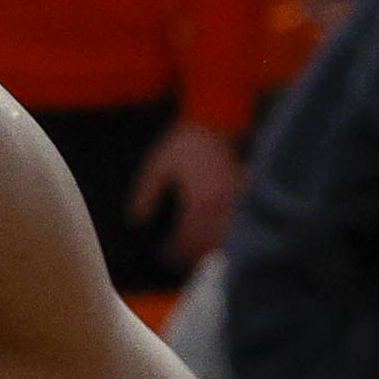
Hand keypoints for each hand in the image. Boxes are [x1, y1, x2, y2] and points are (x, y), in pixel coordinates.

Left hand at [129, 118, 241, 268]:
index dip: (172, 253)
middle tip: (177, 261)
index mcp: (198, 202)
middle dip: (192, 257)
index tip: (161, 255)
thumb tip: (135, 220)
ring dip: (210, 248)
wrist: (217, 117)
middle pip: (208, 245)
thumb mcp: (157, 166)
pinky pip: (237, 220)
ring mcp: (234, 200)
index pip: (186, 240)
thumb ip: (145, 194)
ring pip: (226, 237)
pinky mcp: (243, 191)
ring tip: (197, 252)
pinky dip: (226, 231)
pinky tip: (217, 233)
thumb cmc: (185, 141)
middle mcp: (219, 206)